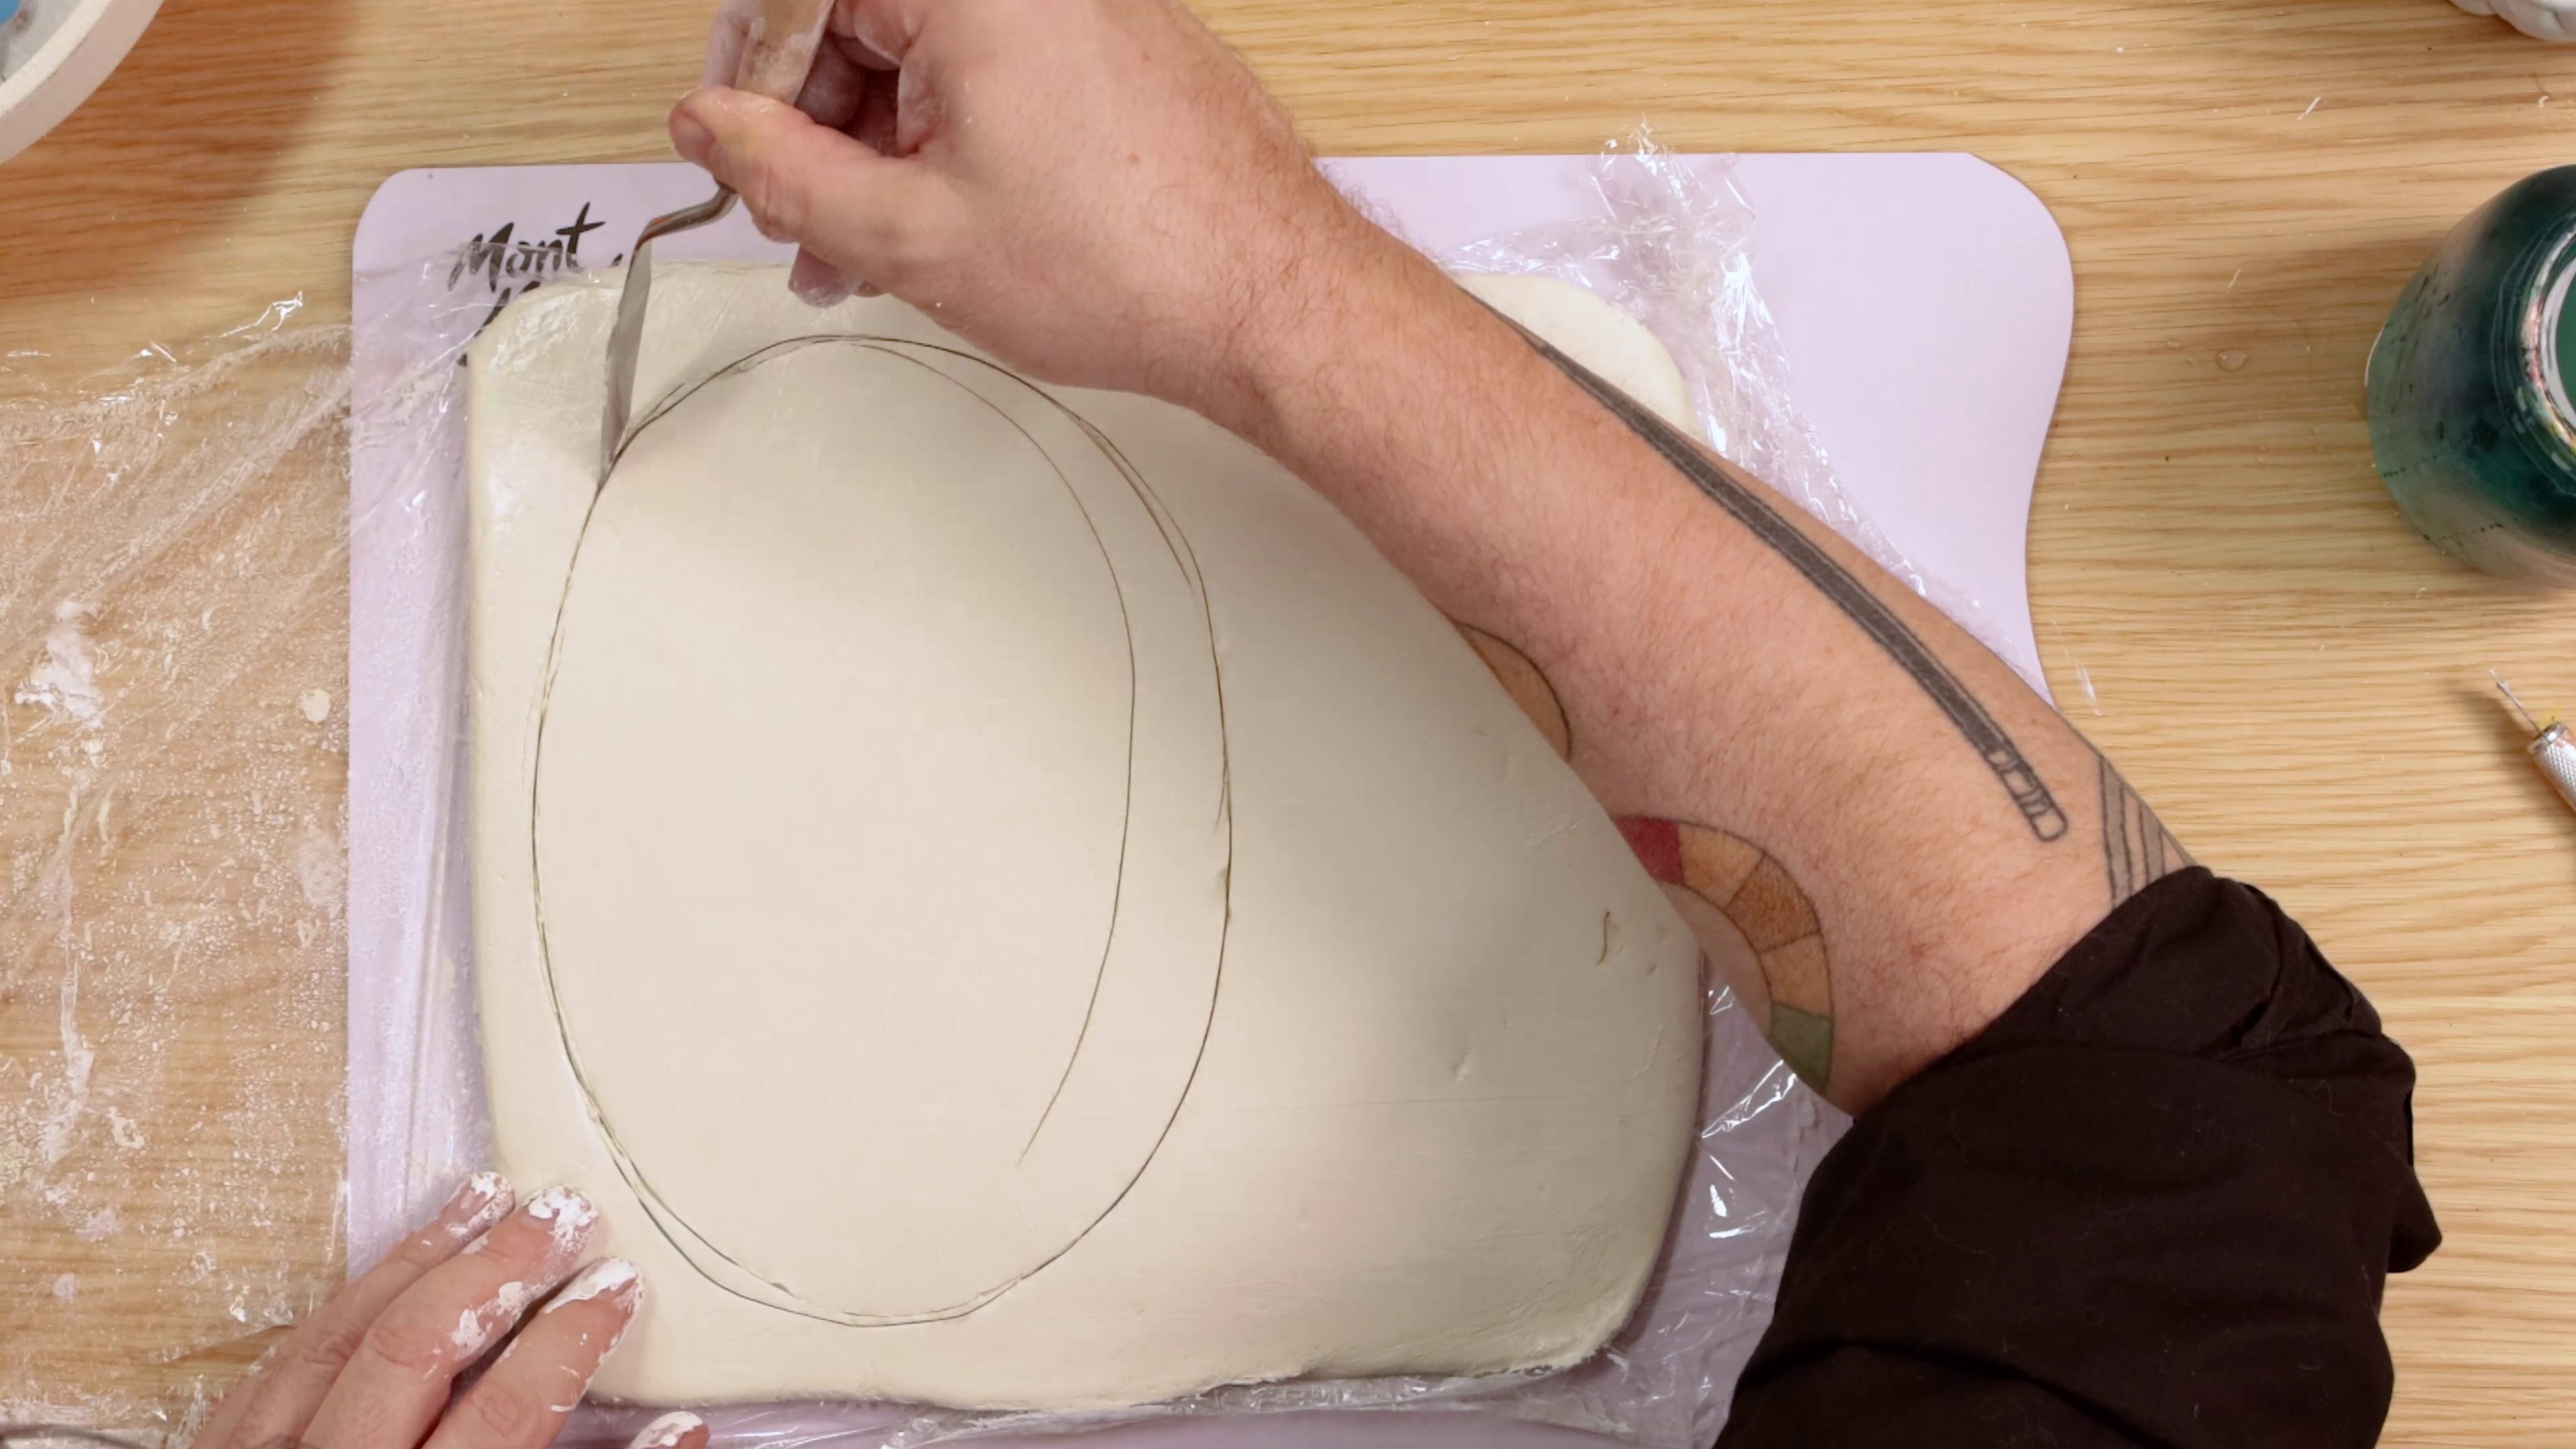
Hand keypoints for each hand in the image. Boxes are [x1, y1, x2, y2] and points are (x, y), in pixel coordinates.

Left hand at [191, 1176, 663, 1448]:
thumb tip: (677, 1438)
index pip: (504, 1415)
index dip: (570, 1343)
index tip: (621, 1292)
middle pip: (416, 1348)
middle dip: (502, 1269)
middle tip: (570, 1216)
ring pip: (341, 1333)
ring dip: (423, 1258)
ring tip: (489, 1201)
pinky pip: (284, 1357)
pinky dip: (347, 1300)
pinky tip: (389, 1268)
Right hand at [672, 0, 1412, 429]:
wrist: (1274, 304)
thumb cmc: (1132, 267)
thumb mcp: (906, 233)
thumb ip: (780, 169)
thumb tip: (712, 126)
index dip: (752, 72)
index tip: (732, 141)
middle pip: (871, 18)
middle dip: (818, 124)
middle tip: (801, 222)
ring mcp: (1090, 10)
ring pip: (936, 58)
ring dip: (883, 149)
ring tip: (868, 254)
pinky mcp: (1127, 51)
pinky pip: (1005, 75)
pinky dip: (957, 143)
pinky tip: (943, 229)